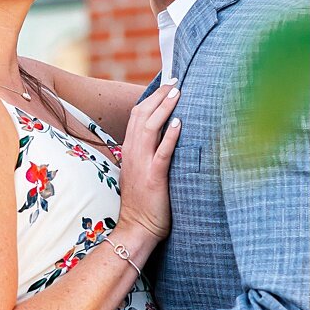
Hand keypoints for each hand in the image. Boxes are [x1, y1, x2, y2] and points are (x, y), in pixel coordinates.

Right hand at [115, 80, 183, 241]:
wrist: (136, 228)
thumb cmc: (143, 201)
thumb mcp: (140, 171)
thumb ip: (148, 153)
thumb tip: (164, 136)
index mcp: (130, 150)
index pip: (137, 115)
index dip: (151, 97)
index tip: (167, 84)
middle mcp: (133, 153)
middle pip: (142, 115)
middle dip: (159, 96)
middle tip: (175, 81)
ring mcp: (142, 165)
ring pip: (150, 129)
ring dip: (164, 108)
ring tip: (177, 93)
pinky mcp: (154, 178)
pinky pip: (162, 153)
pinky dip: (170, 137)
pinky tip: (179, 123)